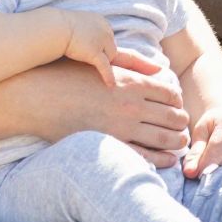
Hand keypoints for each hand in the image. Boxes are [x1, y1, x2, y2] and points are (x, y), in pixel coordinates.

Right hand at [29, 50, 189, 166]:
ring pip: (165, 138)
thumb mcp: (105, 61)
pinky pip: (144, 156)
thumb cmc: (69, 74)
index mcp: (132, 82)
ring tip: (180, 143)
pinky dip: (162, 160)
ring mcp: (121, 127)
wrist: (38, 96)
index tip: (176, 108)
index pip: (171, 95)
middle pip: (173, 117)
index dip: (178, 103)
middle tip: (183, 128)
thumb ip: (135, 64)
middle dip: (181, 123)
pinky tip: (169, 160)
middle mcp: (132, 105)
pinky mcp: (109, 145)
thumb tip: (161, 68)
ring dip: (177, 141)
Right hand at [61, 11, 118, 86]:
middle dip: (105, 55)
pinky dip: (108, 76)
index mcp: (100, 21)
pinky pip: (105, 67)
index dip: (102, 46)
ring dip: (103, 63)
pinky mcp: (95, 52)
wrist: (53, 28)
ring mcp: (101, 40)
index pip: (108, 36)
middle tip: (96, 64)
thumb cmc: (57, 27)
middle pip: (111, 47)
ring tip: (97, 73)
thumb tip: (83, 38)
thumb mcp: (73, 25)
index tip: (97, 53)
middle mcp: (103, 29)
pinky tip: (110, 85)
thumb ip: (82, 30)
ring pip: (110, 57)